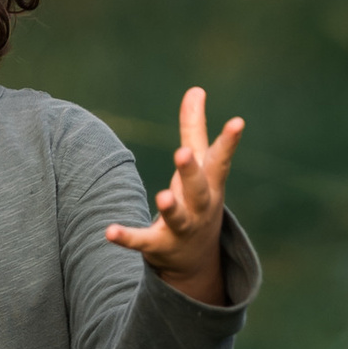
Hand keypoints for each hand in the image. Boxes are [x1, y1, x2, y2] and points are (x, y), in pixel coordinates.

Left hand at [105, 85, 245, 298]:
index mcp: (210, 183)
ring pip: (178, 218)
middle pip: (198, 188)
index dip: (229, 141)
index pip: (220, 160)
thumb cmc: (199, 199)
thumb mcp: (198, 165)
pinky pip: (142, 242)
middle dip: (191, 171)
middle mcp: (200, 206)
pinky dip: (127, 237)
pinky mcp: (158, 246)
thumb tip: (196, 88)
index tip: (237, 122)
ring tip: (163, 196)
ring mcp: (182, 228)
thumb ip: (194, 127)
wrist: (197, 259)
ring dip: (171, 207)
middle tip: (182, 153)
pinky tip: (109, 231)